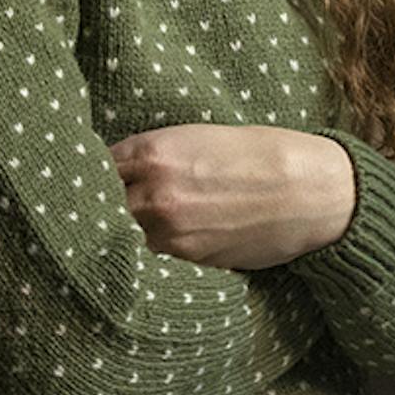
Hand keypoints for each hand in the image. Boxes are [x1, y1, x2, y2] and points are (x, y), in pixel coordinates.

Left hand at [110, 123, 358, 268]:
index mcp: (154, 151)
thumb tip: (120, 175)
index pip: (94, 167)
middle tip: (93, 213)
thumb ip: (154, 155)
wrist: (310, 191)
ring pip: (121, 237)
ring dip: (121, 234)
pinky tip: (161, 243)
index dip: (90, 175)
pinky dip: (150, 251)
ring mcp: (168, 230)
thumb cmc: (262, 155)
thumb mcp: (201, 137)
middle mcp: (153, 192)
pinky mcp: (187, 258)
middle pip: (98, 207)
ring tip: (124, 232)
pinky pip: (151, 256)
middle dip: (98, 208)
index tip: (84, 181)